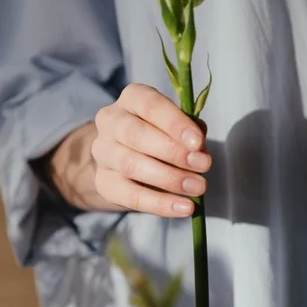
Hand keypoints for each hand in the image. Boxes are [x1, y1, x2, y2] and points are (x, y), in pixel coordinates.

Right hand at [48, 84, 210, 216]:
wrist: (130, 158)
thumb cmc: (163, 133)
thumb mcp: (179, 125)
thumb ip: (190, 131)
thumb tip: (198, 148)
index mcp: (132, 98)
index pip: (150, 104)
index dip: (174, 123)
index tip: (198, 143)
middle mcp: (110, 120)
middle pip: (136, 135)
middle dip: (173, 152)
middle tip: (203, 165)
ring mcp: (103, 152)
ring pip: (131, 165)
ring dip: (169, 178)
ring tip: (198, 187)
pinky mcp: (103, 181)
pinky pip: (130, 195)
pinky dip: (160, 204)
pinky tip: (184, 208)